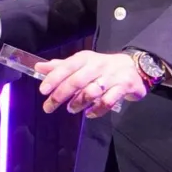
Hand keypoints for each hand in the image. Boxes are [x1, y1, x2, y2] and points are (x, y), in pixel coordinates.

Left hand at [34, 50, 148, 118]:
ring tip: (71, 109)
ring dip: (78, 103)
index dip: (54, 78)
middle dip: (60, 95)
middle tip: (49, 107)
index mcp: (85, 58)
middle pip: (76, 80)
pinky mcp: (124, 87)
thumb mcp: (81, 64)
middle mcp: (98, 65)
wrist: (133, 67)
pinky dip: (97, 110)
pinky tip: (89, 113)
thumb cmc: (101, 67)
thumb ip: (60, 67)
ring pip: (91, 92)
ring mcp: (112, 76)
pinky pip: (108, 101)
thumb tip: (38, 67)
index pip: (66, 67)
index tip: (43, 91)